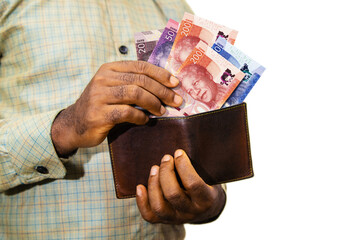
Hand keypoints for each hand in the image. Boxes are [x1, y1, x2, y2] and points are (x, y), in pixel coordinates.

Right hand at [51, 61, 182, 155]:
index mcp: (109, 69)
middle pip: (140, 80)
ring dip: (153, 103)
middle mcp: (103, 79)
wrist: (74, 124)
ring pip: (135, 93)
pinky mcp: (98, 114)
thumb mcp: (113, 88)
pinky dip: (140, 117)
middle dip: (162, 91)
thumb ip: (132, 83)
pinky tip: (145, 120)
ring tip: (162, 111)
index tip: (175, 83)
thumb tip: (165, 86)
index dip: (160, 74)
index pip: (140, 66)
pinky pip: (126, 112)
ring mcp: (99, 96)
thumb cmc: (100, 106)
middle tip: (176, 101)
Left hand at [136, 149, 225, 223]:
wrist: (206, 208)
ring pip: (160, 206)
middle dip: (166, 173)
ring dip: (153, 184)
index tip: (178, 152)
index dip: (184, 166)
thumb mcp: (210, 176)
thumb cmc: (206, 184)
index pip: (193, 184)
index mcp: (206, 199)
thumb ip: (200, 164)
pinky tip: (140, 186)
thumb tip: (183, 143)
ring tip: (154, 168)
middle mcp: (191, 212)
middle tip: (165, 157)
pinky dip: (142, 201)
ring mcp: (177, 218)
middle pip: (173, 194)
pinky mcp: (164, 220)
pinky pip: (149, 215)